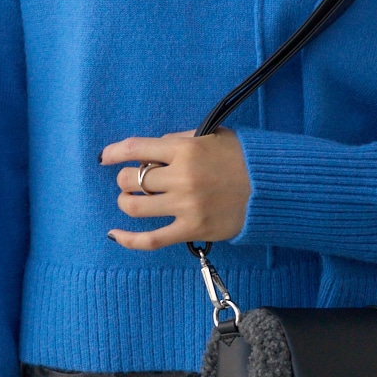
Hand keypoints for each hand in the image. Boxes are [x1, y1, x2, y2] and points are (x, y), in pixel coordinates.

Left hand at [100, 127, 250, 250]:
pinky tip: (115, 234)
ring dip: (126, 202)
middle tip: (131, 181)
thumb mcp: (212, 136)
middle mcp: (181, 177)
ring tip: (130, 200)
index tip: (104, 157)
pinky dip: (128, 239)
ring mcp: (185, 206)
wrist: (272, 187)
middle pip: (131, 180)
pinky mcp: (192, 230)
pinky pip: (151, 240)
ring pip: (135, 208)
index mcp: (185, 149)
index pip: (136, 148)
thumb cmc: (243, 157)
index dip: (114, 152)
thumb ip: (179, 140)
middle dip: (125, 179)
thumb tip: (150, 153)